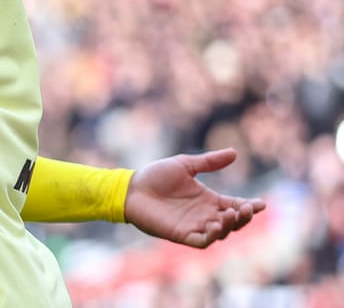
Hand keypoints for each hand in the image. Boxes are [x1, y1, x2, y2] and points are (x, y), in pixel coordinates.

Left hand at [124, 148, 265, 247]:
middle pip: (233, 222)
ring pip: (222, 233)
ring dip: (230, 226)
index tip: (262, 204)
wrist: (131, 188)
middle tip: (247, 208)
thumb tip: (235, 153)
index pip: (235, 205)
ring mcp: (194, 226)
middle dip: (244, 217)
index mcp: (209, 199)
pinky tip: (215, 225)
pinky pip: (202, 241)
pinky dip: (212, 237)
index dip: (250, 206)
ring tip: (230, 214)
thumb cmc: (156, 176)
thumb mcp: (185, 165)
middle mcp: (205, 214)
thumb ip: (209, 162)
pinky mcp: (182, 235)